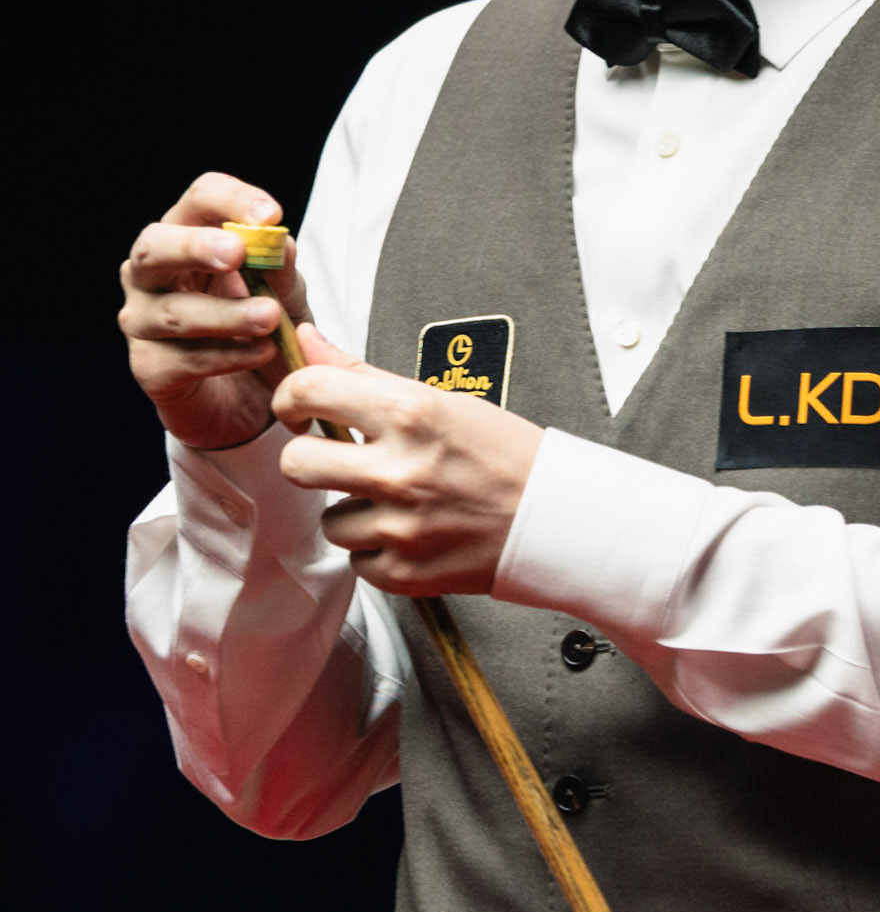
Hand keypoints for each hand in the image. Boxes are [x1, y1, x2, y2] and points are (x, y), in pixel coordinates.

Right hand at [119, 174, 307, 450]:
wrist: (256, 396)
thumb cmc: (262, 329)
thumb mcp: (286, 294)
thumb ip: (280, 268)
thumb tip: (277, 243)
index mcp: (187, 237)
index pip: (198, 200)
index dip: (230, 200)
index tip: (270, 214)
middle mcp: (152, 273)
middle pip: (154, 245)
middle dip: (196, 247)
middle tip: (238, 253)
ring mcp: (143, 320)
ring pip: (173, 311)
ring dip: (226, 313)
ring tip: (270, 317)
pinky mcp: (149, 368)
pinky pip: (182, 359)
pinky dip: (227, 355)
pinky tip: (260, 352)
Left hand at [273, 324, 543, 595]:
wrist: (555, 517)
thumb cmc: (504, 454)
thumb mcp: (438, 399)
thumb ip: (362, 373)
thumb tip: (307, 340)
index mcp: (409, 414)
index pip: (309, 391)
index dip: (292, 398)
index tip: (300, 408)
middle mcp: (400, 470)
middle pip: (297, 464)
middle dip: (311, 459)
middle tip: (339, 459)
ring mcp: (399, 526)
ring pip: (329, 520)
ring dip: (355, 511)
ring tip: (398, 501)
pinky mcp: (403, 572)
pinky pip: (357, 559)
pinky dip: (378, 549)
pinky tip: (412, 531)